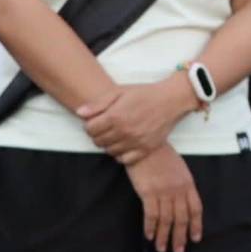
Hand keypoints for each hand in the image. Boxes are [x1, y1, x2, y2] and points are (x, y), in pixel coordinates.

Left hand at [79, 75, 195, 164]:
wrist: (170, 100)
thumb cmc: (144, 93)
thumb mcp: (119, 92)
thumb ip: (98, 104)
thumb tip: (80, 113)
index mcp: (115, 116)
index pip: (90, 129)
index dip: (89, 125)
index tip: (95, 121)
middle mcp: (124, 132)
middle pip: (98, 141)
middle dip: (97, 134)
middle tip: (105, 127)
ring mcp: (135, 142)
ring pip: (110, 151)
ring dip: (108, 144)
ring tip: (114, 134)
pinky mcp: (145, 149)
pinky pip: (124, 159)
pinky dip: (120, 154)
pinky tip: (123, 144)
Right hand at [125, 145, 203, 251]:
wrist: (145, 146)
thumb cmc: (161, 155)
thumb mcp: (179, 169)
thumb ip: (183, 185)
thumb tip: (182, 203)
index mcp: (188, 184)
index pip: (195, 209)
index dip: (196, 226)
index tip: (195, 238)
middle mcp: (178, 190)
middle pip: (182, 218)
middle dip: (180, 237)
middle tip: (178, 251)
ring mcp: (163, 192)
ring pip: (167, 220)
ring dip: (164, 237)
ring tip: (162, 249)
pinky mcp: (148, 193)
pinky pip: (151, 215)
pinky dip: (151, 228)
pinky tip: (149, 236)